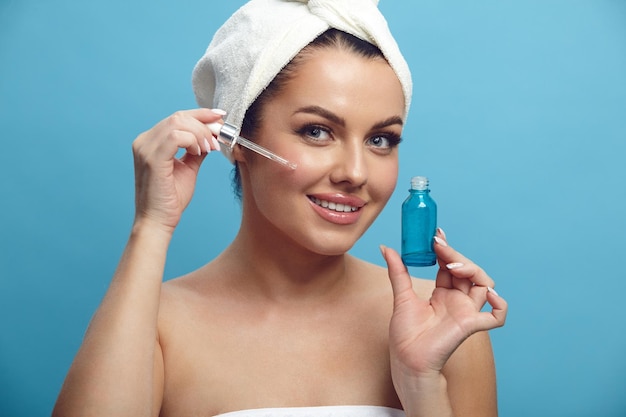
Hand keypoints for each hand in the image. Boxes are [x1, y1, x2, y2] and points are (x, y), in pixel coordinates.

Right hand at [131, 108, 223, 232]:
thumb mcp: (187, 169)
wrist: (158, 221)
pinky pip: (176, 136)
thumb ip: (196, 151)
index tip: (220, 117)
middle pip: (178, 116)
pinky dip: (192, 140)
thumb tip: (211, 138)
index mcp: (150, 142)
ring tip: (210, 148)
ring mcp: (145, 148)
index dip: (201, 114)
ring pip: (178, 122)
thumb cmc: (171, 199)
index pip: (177, 118)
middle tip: (220, 136)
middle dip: (204, 123)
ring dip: (200, 133)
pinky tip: (200, 152)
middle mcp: (144, 141)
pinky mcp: (152, 158)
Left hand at [381, 229, 506, 377]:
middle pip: (467, 270)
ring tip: (452, 265)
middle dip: (455, 255)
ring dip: (472, 270)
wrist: (408, 360)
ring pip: (484, 284)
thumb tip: (386, 248)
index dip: (446, 249)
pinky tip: (487, 293)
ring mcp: (466, 312)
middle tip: (439, 245)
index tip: (436, 235)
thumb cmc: (406, 335)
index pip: (450, 265)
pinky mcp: (471, 325)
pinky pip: (497, 317)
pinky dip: (499, 305)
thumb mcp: (401, 297)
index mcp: (442, 293)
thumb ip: (398, 272)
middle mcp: (457, 301)